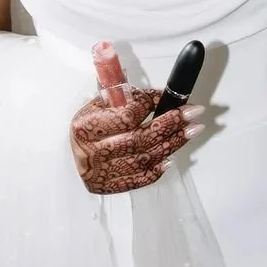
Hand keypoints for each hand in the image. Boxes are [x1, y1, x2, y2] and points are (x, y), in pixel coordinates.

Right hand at [69, 89, 203, 193]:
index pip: (126, 114)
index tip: (170, 97)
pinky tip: (172, 155)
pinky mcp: (108, 186)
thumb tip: (145, 79)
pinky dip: (158, 167)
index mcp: (86, 125)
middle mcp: (91, 151)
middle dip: (171, 124)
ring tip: (192, 130)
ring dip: (172, 144)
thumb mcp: (99, 103)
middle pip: (139, 138)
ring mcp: (100, 172)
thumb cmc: (91, 125)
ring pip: (144, 159)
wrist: (72, 154)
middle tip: (194, 113)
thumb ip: (122, 92)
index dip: (151, 104)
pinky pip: (140, 179)